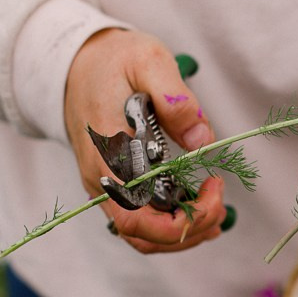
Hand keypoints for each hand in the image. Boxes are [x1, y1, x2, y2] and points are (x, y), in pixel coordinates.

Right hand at [64, 28, 228, 253]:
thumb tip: (201, 142)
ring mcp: (105, 187)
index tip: (214, 182)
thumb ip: (175, 99)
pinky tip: (200, 211)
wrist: (76, 62)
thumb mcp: (147, 61)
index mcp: (107, 155)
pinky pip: (140, 221)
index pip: (137, 216)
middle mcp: (101, 180)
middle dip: (190, 228)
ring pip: (141, 236)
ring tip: (218, 211)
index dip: (184, 214)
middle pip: (142, 235)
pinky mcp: (114, 185)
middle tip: (221, 199)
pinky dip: (172, 226)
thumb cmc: (113, 60)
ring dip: (183, 233)